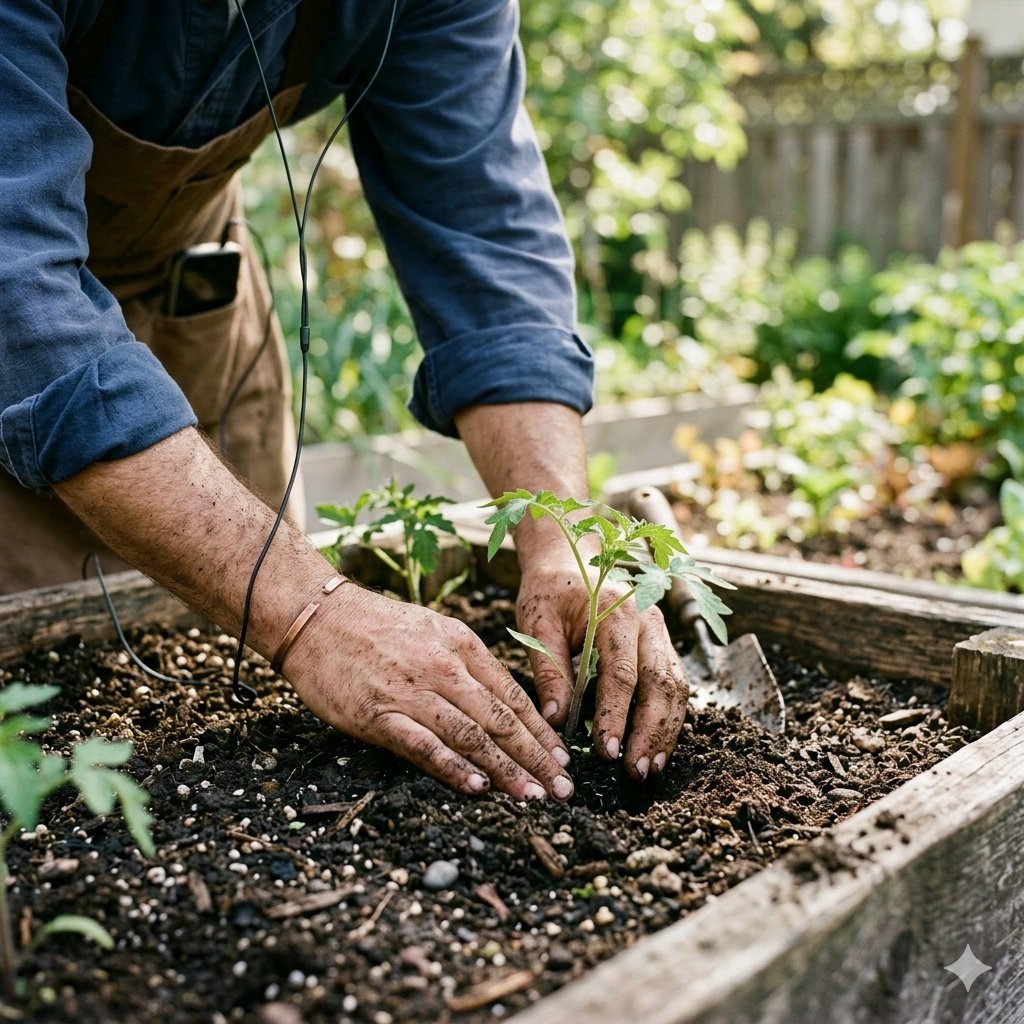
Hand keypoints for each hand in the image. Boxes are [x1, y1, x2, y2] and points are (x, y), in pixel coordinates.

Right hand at [281, 583, 573, 800]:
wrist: (317, 617)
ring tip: (533, 796)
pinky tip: (479, 788)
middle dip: (537, 757)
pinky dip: (455, 769)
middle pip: (501, 719)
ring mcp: (413, 692)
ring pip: (472, 736)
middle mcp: (445, 668)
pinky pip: (425, 746)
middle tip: (563, 789)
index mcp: (462, 644)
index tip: (563, 759)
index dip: (541, 731)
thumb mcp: (432, 630)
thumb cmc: (375, 627)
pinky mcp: (380, 714)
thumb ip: (465, 665)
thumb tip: (498, 704)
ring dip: (507, 770)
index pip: (513, 695)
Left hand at [515, 558, 688, 780]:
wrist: (569, 557)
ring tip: (648, 768)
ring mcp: (660, 632)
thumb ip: (548, 669)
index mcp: (616, 611)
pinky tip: (654, 747)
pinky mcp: (660, 645)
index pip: (622, 672)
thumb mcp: (537, 623)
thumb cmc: (549, 590)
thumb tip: (556, 720)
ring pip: (675, 687)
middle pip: (661, 682)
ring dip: (665, 730)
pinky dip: (667, 718)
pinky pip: (673, 684)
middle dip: (651, 731)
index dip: (616, 714)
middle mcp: (648, 620)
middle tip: (636, 771)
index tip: (607, 751)